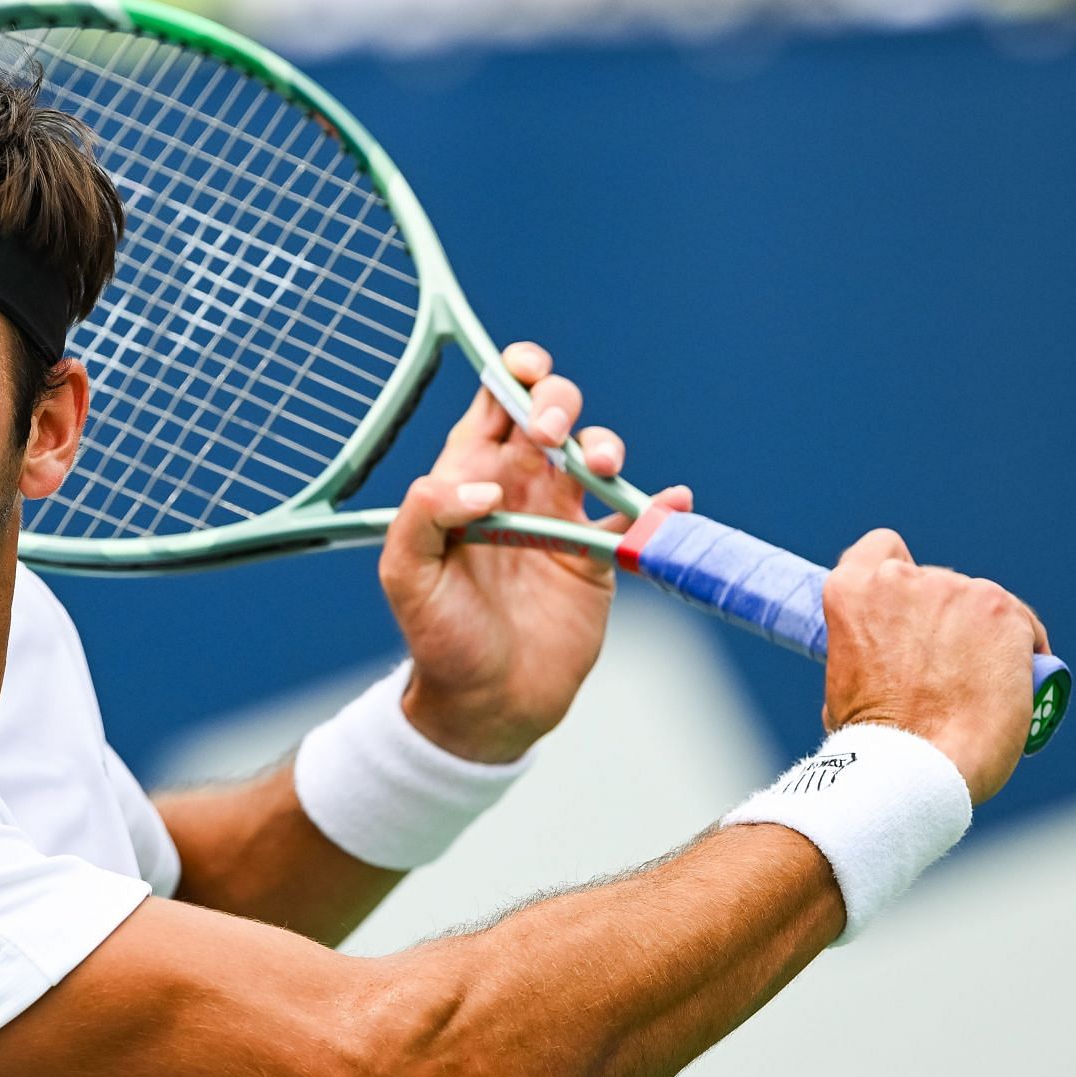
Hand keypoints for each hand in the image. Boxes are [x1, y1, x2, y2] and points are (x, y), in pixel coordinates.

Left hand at [378, 342, 690, 762]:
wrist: (486, 704)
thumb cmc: (438, 636)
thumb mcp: (406, 573)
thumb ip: (426, 514)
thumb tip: (485, 486)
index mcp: (467, 476)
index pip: (492, 402)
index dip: (513, 372)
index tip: (527, 374)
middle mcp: (518, 487)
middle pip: (550, 412)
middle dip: (558, 404)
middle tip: (549, 437)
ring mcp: (562, 518)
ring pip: (596, 453)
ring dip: (606, 445)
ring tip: (602, 468)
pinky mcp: (599, 557)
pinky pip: (636, 517)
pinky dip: (659, 504)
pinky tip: (669, 500)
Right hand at [821, 529, 1047, 804]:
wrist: (916, 766)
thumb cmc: (875, 743)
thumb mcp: (843, 680)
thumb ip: (864, 650)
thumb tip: (886, 661)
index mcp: (851, 590)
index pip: (882, 549)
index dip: (899, 576)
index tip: (909, 608)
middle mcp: (901, 578)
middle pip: (937, 581)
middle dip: (945, 617)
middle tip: (948, 669)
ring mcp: (955, 591)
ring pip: (981, 602)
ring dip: (984, 634)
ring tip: (984, 686)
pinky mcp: (1002, 611)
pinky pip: (1021, 623)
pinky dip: (1023, 648)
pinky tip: (1019, 681)